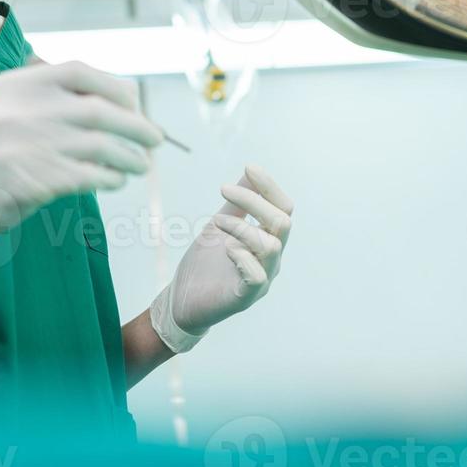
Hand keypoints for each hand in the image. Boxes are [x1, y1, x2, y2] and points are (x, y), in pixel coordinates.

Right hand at [0, 60, 163, 259]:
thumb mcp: (9, 107)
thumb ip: (53, 95)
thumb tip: (123, 96)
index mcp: (15, 84)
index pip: (79, 72)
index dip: (115, 87)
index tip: (133, 105)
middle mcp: (18, 110)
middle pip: (97, 111)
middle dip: (135, 126)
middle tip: (155, 139)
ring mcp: (23, 146)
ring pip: (98, 146)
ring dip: (129, 156)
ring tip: (140, 164)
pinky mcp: (31, 181)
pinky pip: (88, 175)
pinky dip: (110, 177)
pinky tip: (115, 181)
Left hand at [150, 165, 292, 352]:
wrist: (182, 299)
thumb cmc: (206, 262)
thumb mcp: (221, 225)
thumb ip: (237, 203)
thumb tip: (251, 169)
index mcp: (267, 239)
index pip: (284, 208)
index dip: (269, 186)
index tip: (249, 167)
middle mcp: (271, 259)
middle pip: (283, 222)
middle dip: (255, 201)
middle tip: (223, 191)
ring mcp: (262, 279)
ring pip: (271, 246)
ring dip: (242, 227)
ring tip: (217, 223)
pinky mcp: (245, 297)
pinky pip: (257, 275)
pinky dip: (242, 256)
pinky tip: (226, 249)